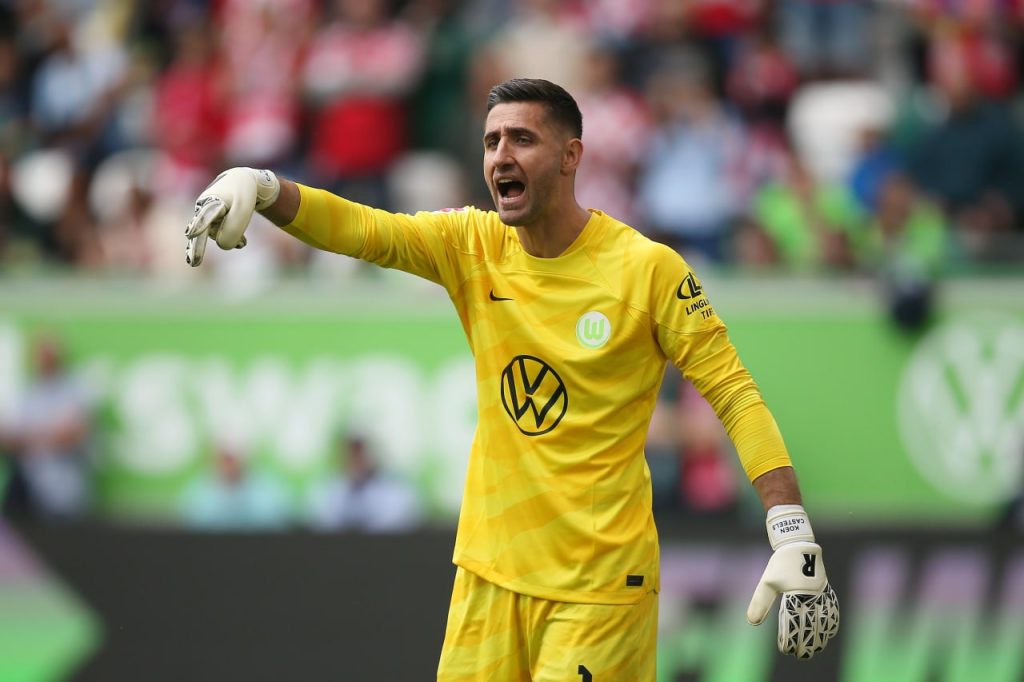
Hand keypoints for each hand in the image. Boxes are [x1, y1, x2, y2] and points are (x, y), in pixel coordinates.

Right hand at [185, 167, 279, 266]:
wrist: (241, 182)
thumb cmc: (242, 194)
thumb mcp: (244, 210)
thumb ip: (234, 230)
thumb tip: (223, 246)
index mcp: (213, 200)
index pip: (208, 214)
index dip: (200, 224)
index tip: (191, 233)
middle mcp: (204, 209)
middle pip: (202, 230)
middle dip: (198, 247)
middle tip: (194, 263)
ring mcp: (206, 217)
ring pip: (218, 235)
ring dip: (232, 237)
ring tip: (244, 241)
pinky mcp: (211, 223)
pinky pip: (220, 236)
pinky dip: (233, 239)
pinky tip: (243, 243)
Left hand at [747, 505, 839, 658]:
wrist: (798, 545)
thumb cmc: (780, 564)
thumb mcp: (767, 582)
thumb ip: (760, 602)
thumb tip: (752, 622)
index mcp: (797, 597)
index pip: (794, 625)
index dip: (791, 639)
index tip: (785, 650)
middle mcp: (812, 598)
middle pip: (811, 627)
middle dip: (806, 643)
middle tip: (799, 655)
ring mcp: (822, 595)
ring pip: (824, 621)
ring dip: (820, 637)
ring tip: (815, 649)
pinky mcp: (826, 590)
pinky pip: (832, 611)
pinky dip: (831, 623)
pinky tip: (830, 633)